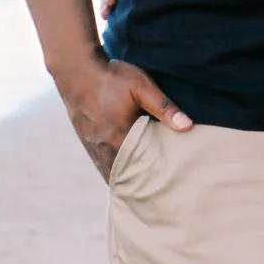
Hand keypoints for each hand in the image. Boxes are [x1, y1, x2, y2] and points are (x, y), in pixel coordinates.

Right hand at [55, 54, 190, 181]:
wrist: (76, 68)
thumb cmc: (112, 76)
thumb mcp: (142, 87)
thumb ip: (164, 107)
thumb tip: (187, 127)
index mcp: (117, 136)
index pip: (137, 169)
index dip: (149, 182)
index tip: (163, 191)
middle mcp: (101, 145)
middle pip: (121, 174)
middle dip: (136, 184)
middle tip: (153, 195)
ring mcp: (90, 143)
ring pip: (107, 169)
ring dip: (121, 177)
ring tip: (139, 188)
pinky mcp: (85, 137)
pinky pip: (98, 160)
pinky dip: (110, 168)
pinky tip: (120, 170)